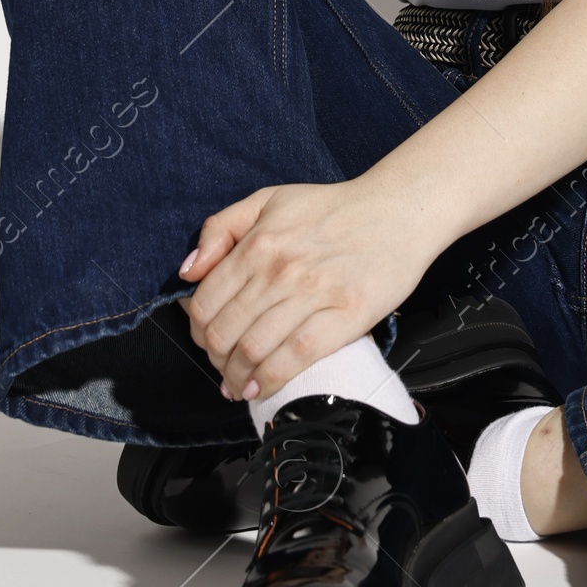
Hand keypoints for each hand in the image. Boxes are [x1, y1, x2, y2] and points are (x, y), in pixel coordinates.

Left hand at [179, 178, 428, 402]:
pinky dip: (270, 379)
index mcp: (258, 243)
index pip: (204, 303)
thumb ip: (220, 228)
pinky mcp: (345, 316)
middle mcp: (279, 270)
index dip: (196, 331)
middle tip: (222, 366)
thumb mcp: (269, 200)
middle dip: (215, 359)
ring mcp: (313, 294)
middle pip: (224, 333)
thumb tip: (188, 270)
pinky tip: (260, 387)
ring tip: (238, 384)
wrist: (399, 209)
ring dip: (237, 377)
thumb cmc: (334, 207)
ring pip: (254, 351)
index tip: (206, 340)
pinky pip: (296, 358)